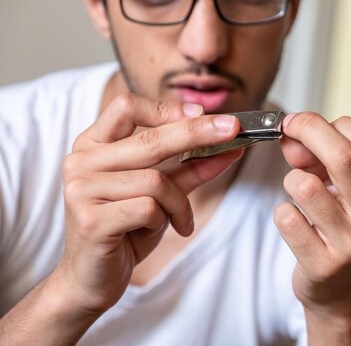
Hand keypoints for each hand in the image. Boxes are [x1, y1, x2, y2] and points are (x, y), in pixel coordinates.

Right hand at [56, 94, 241, 314]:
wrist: (91, 279)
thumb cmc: (126, 230)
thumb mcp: (161, 194)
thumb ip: (190, 167)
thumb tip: (230, 145)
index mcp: (92, 145)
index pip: (127, 107)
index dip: (166, 108)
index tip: (202, 113)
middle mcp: (81, 161)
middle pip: (150, 139)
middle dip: (197, 133)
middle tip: (233, 130)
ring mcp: (81, 189)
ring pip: (155, 180)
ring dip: (179, 203)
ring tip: (180, 220)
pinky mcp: (91, 219)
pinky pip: (149, 208)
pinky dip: (165, 219)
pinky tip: (157, 230)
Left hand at [274, 112, 350, 336]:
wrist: (344, 290)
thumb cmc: (344, 229)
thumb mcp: (346, 191)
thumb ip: (321, 158)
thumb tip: (292, 137)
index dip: (337, 124)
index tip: (312, 123)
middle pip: (343, 156)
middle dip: (308, 131)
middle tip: (288, 128)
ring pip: (305, 186)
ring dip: (291, 179)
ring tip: (298, 192)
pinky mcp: (322, 264)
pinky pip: (286, 218)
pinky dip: (282, 212)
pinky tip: (294, 221)